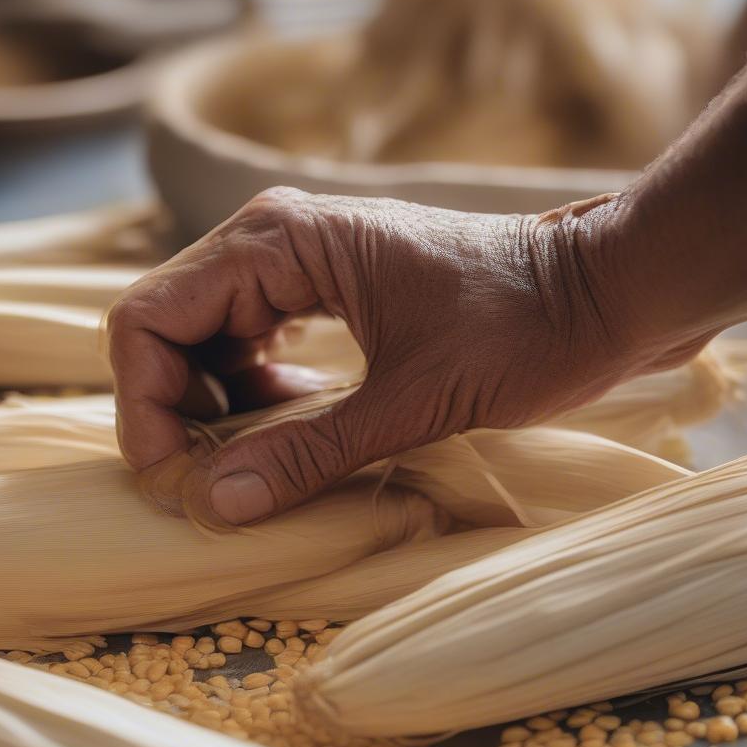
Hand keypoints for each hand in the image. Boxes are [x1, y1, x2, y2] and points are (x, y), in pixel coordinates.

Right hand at [108, 187, 664, 523]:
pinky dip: (253, 396)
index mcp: (280, 243)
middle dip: (173, 413)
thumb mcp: (413, 402)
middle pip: (168, 329)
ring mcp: (300, 263)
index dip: (144, 406)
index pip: (149, 319)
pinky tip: (287, 433)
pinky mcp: (327, 289)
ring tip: (250, 467)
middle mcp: (275, 240)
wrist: (601, 293)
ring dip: (212, 410)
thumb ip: (308, 453)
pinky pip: (255, 345)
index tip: (175, 480)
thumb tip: (214, 506)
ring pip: (207, 340)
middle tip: (208, 487)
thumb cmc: (524, 329)